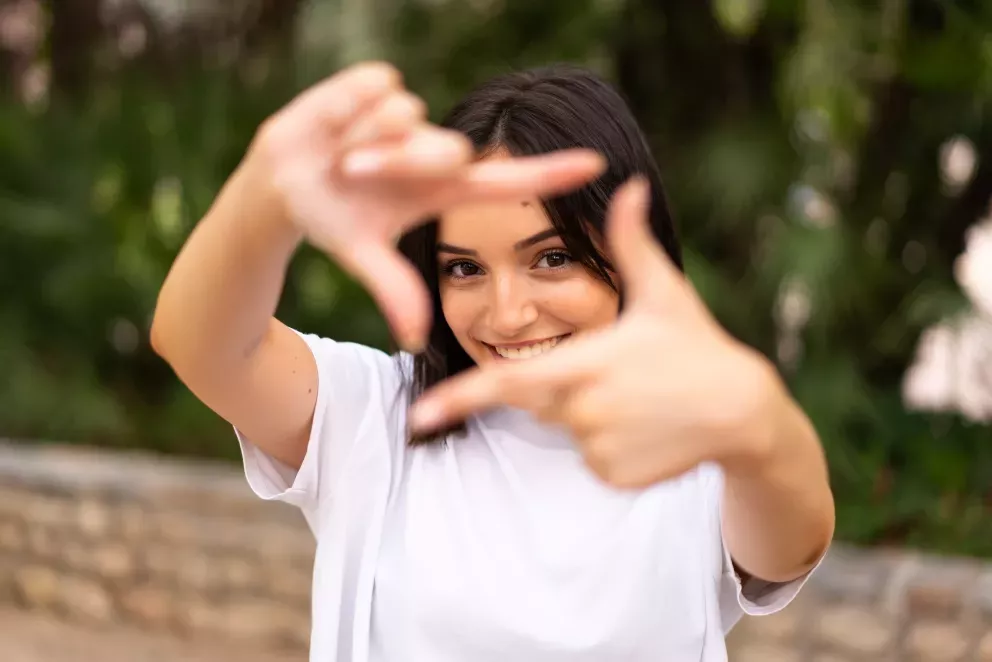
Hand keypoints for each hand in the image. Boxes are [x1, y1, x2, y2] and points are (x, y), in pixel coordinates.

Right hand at [240, 62, 604, 350]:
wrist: (282, 185)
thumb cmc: (333, 220)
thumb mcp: (362, 255)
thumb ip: (394, 289)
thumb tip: (416, 339)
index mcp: (441, 189)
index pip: (507, 182)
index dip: (551, 173)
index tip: (597, 165)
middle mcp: (432, 149)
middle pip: (446, 149)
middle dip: (399, 164)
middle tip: (355, 175)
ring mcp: (408, 115)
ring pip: (404, 118)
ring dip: (363, 143)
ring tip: (339, 158)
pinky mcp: (377, 83)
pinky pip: (376, 89)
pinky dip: (346, 111)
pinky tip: (331, 126)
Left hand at [408, 178, 781, 487]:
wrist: (742, 411)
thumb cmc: (696, 344)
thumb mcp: (663, 291)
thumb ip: (631, 241)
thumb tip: (630, 184)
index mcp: (585, 363)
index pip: (507, 383)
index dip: (460, 397)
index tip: (420, 414)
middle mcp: (584, 411)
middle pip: (537, 398)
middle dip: (560, 380)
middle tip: (614, 371)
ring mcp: (598, 448)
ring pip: (566, 427)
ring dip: (590, 410)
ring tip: (640, 395)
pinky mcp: (612, 477)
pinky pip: (590, 456)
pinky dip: (608, 441)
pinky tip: (647, 424)